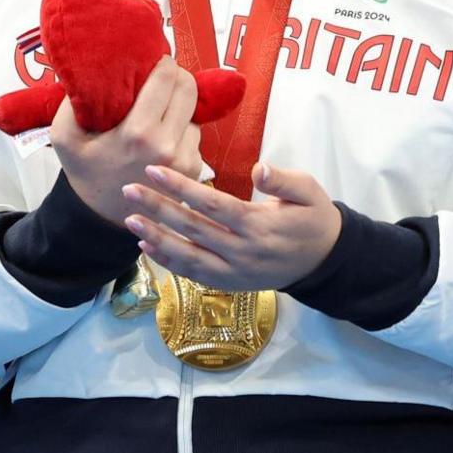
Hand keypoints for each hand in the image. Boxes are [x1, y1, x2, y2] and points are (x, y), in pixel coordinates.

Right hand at [52, 57, 204, 224]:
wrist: (102, 217)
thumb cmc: (85, 173)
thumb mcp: (64, 137)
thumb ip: (72, 102)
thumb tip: (87, 71)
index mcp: (138, 133)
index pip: (167, 79)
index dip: (163, 62)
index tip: (153, 60)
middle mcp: (168, 145)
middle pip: (189, 89)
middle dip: (176, 77)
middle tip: (159, 76)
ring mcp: (186, 159)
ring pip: (194, 112)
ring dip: (179, 105)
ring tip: (157, 110)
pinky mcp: (195, 169)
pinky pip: (194, 134)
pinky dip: (181, 128)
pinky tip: (161, 135)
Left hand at [122, 162, 342, 290]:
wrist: (324, 260)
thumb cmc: (312, 218)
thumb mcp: (309, 191)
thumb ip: (283, 179)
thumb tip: (258, 169)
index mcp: (260, 225)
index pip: (212, 204)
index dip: (181, 187)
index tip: (153, 170)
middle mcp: (243, 252)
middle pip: (193, 230)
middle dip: (158, 209)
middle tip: (128, 191)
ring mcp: (235, 272)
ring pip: (189, 257)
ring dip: (156, 238)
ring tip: (130, 220)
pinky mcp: (230, 284)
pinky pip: (194, 275)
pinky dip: (169, 262)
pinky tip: (146, 246)